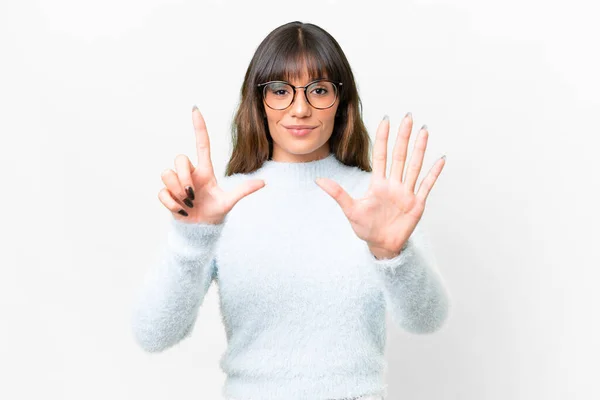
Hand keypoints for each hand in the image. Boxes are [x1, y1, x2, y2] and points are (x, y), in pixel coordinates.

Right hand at [158, 106, 265, 223]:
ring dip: (178, 191)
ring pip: (167, 174)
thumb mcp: (229, 202)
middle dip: (184, 176)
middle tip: (192, 194)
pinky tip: (181, 210)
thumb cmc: (214, 213)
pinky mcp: (167, 196)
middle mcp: (190, 174)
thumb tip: (264, 182)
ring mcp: (177, 184)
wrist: (201, 231)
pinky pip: (162, 192)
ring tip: (188, 203)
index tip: (195, 108)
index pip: (202, 144)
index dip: (199, 127)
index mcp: (205, 171)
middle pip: (179, 158)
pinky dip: (171, 203)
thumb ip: (243, 191)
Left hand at [315, 113, 445, 257]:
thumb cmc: (366, 228)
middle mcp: (394, 184)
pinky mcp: (417, 204)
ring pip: (414, 166)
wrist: (381, 245)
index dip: (383, 138)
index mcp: (378, 184)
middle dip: (403, 136)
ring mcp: (406, 192)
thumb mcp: (350, 210)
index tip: (385, 119)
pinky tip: (440, 159)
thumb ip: (337, 194)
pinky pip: (427, 185)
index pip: (381, 155)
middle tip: (408, 116)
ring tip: (424, 131)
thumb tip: (318, 181)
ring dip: (419, 149)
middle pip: (399, 156)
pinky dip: (434, 173)